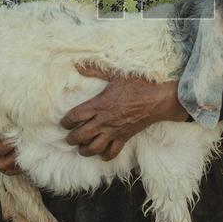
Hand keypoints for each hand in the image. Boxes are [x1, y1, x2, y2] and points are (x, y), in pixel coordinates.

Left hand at [61, 65, 187, 160]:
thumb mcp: (115, 75)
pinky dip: (104, 156)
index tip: (64, 122)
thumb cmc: (138, 85)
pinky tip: (101, 153)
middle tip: (69, 138)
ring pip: (94, 148)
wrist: (158, 99)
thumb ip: (95, 71)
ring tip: (81, 147)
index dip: (66, 121)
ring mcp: (114, 131)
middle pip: (80, 136)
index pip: (75, 117)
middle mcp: (104, 120)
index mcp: (100, 104)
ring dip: (84, 150)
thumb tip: (78, 66)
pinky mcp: (125, 138)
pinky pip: (112, 153)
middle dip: (71, 139)